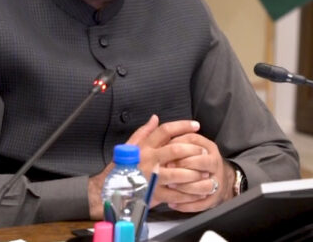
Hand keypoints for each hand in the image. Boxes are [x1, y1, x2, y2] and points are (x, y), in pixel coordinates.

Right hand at [87, 115, 206, 217]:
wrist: (108, 190)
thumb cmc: (121, 167)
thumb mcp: (129, 146)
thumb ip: (143, 132)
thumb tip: (155, 118)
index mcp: (144, 146)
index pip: (165, 131)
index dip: (182, 126)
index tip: (196, 126)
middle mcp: (148, 159)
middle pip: (175, 150)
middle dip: (192, 150)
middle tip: (203, 152)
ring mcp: (151, 177)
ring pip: (178, 173)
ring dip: (194, 173)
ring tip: (204, 173)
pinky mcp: (153, 193)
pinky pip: (175, 194)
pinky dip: (188, 194)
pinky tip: (197, 193)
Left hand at [164, 133, 235, 211]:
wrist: (220, 178)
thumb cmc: (199, 160)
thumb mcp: (192, 146)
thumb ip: (179, 142)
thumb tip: (162, 143)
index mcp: (209, 148)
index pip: (195, 142)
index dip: (179, 146)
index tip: (165, 150)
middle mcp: (215, 163)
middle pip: (202, 162)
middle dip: (184, 164)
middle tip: (167, 168)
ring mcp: (217, 182)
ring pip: (203, 185)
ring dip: (185, 186)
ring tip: (169, 186)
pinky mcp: (214, 198)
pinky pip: (201, 204)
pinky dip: (186, 205)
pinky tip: (173, 203)